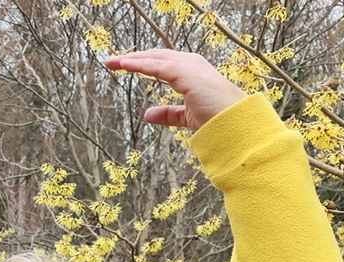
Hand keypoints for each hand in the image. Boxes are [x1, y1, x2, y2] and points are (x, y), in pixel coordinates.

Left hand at [104, 50, 245, 131]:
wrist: (234, 124)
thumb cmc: (216, 120)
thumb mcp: (186, 116)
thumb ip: (168, 114)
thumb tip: (146, 115)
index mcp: (192, 72)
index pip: (162, 63)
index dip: (142, 62)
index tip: (121, 66)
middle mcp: (191, 64)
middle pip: (156, 56)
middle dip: (133, 57)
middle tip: (110, 62)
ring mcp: (190, 67)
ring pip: (155, 58)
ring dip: (132, 59)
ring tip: (112, 62)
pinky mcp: (187, 74)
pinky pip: (158, 67)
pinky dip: (141, 64)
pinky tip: (125, 65)